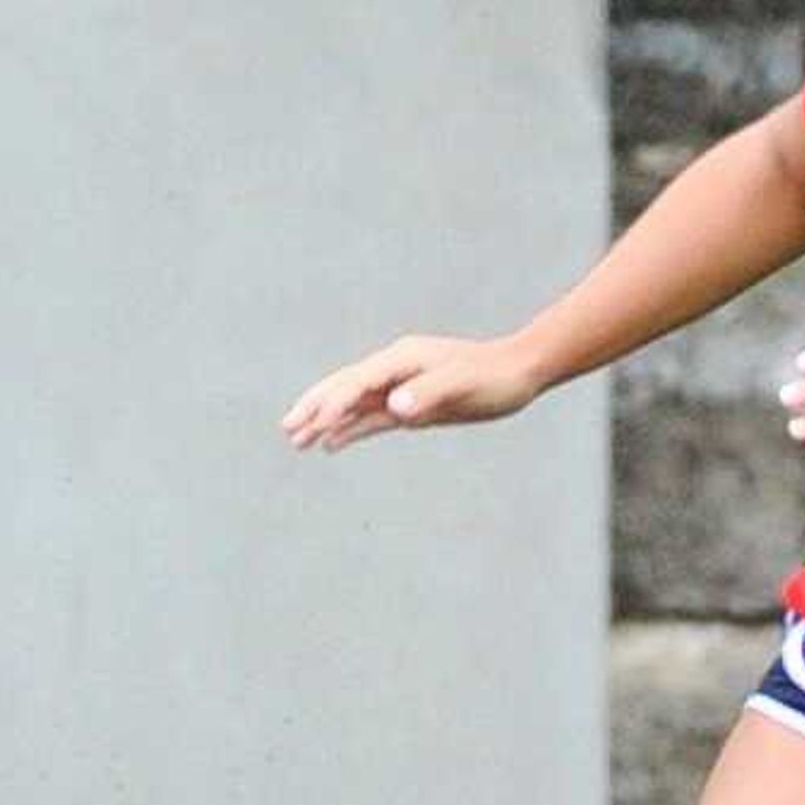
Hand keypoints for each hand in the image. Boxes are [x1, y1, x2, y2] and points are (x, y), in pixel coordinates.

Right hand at [280, 335, 544, 451]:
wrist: (518, 373)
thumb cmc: (492, 377)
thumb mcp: (462, 385)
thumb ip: (428, 394)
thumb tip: (395, 408)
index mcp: (401, 359)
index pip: (358, 382)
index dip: (335, 403)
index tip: (317, 428)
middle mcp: (394, 370)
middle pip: (344, 387)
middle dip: (314, 407)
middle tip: (286, 428)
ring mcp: (400, 387)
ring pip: (353, 404)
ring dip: (325, 421)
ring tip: (296, 440)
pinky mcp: (410, 405)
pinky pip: (372, 418)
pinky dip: (350, 430)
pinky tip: (332, 444)